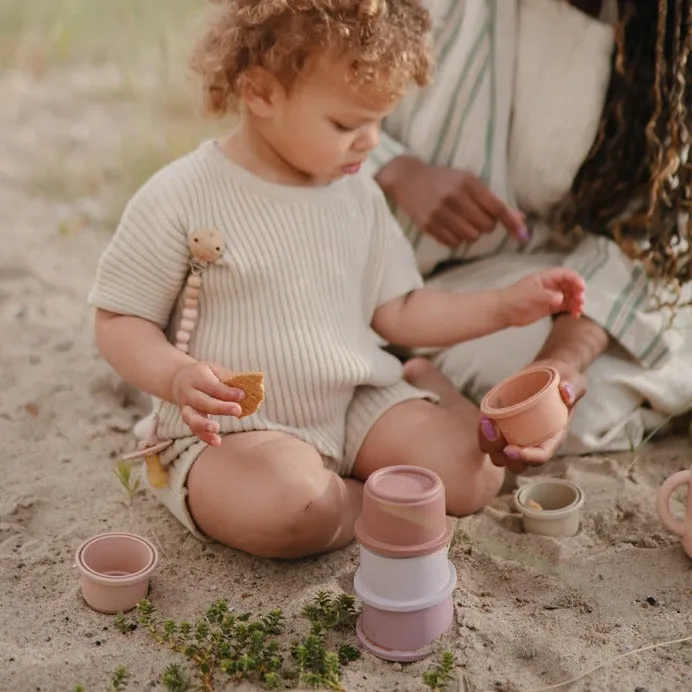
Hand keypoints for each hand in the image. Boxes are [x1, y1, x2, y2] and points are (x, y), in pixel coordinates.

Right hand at [171, 362, 245, 445]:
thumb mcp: (214, 370)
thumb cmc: (204, 374)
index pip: (212, 386)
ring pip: (191, 417)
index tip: (242, 395)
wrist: (178, 379)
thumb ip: (229, 379)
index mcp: (197, 377)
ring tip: (216, 429)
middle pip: (203, 401)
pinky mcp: (187, 418)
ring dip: (203, 424)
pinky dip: (204, 437)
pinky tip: (217, 441)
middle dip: (220, 407)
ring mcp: (185, 407)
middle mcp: (188, 392)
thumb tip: (250, 388)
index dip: (227, 392)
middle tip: (237, 410)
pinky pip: (194, 429)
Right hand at [377, 156, 527, 246]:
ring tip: (460, 221)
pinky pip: (453, 243)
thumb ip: (493, 201)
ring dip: (470, 233)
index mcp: (468, 183)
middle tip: (474, 216)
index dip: (511, 223)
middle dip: (485, 225)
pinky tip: (449, 227)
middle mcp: (455, 197)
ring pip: (470, 237)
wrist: (407, 179)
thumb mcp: (468, 182)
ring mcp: (440, 213)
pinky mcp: (428, 225)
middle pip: (485, 227)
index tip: (523, 236)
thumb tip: (520, 219)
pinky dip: (456, 239)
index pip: (497, 208)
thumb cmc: (443, 180)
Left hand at [478, 359, 586, 472]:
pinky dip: (483, 434)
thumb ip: (573, 387)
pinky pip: (489, 440)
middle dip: (502, 454)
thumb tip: (566, 392)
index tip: (511, 450)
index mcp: (553, 438)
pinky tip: (483, 418)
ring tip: (486, 423)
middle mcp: (534, 443)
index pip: (541, 456)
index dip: (526, 458)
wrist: (549, 373)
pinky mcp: (504, 427)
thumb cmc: (564, 380)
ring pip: (498, 455)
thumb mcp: (574, 381)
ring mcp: (517, 437)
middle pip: (515, 464)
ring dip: (489, 445)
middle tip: (494, 430)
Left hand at [501, 268, 585, 326]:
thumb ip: (547, 296)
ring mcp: (551, 296)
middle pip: (570, 285)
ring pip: (570, 296)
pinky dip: (572, 309)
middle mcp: (551, 286)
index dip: (575, 279)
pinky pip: (565, 306)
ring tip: (579, 310)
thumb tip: (561, 298)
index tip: (581, 287)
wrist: (504, 311)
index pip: (565, 274)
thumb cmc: (515, 298)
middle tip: (580, 300)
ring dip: (577, 302)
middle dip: (578, 292)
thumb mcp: (531, 295)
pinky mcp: (550, 307)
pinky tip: (575, 315)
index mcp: (545, 278)